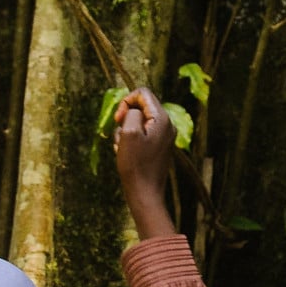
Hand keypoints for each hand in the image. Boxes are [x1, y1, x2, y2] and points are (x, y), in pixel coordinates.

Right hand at [114, 88, 176, 240]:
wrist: (145, 193)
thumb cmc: (135, 165)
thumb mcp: (128, 133)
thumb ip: (132, 113)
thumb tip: (135, 111)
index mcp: (162, 119)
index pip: (143, 93)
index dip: (126, 101)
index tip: (118, 118)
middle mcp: (167, 125)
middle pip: (141, 107)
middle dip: (125, 118)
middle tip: (120, 136)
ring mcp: (164, 137)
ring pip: (139, 122)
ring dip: (126, 132)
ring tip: (123, 149)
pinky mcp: (159, 147)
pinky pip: (142, 135)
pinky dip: (131, 141)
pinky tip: (127, 155)